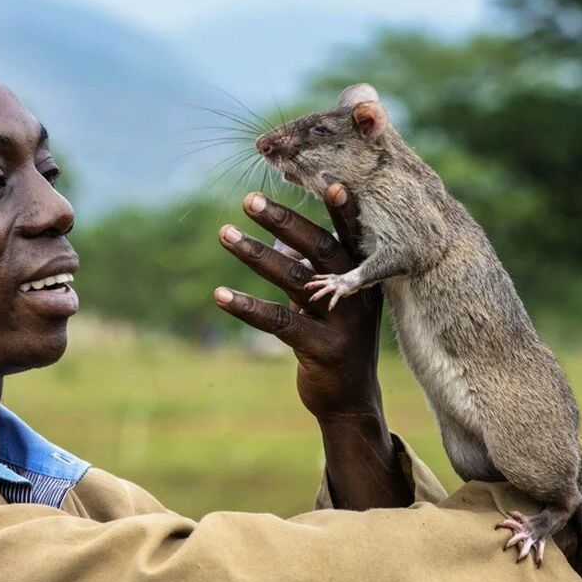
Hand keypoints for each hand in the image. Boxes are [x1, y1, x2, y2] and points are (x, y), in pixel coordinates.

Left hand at [215, 184, 411, 508]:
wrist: (350, 401)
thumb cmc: (337, 339)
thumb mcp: (331, 299)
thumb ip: (311, 266)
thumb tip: (280, 233)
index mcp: (364, 277)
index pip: (351, 235)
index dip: (342, 209)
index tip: (328, 179)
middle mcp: (358, 295)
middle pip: (319, 249)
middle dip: (284, 220)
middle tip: (249, 199)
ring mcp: (343, 323)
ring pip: (294, 279)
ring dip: (256, 253)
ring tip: (225, 233)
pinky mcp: (321, 350)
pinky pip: (278, 321)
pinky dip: (246, 307)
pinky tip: (218, 295)